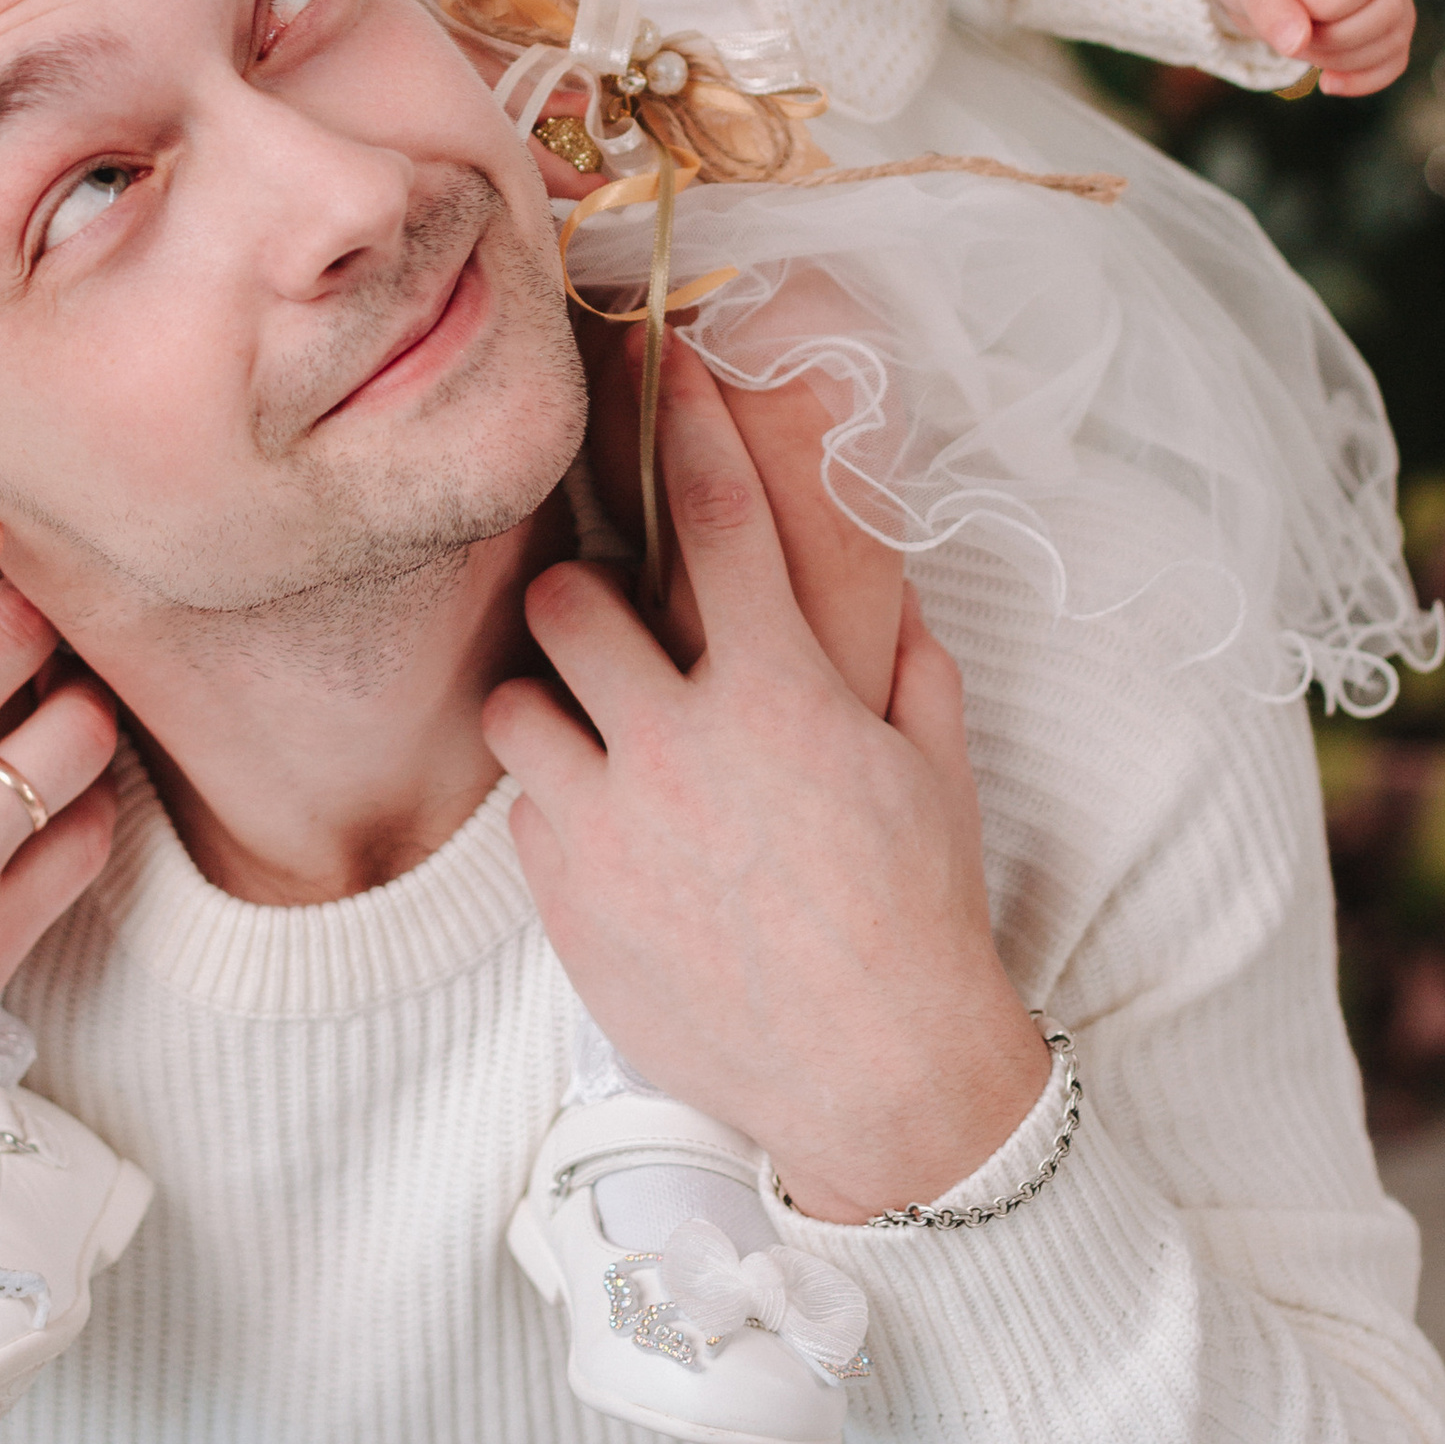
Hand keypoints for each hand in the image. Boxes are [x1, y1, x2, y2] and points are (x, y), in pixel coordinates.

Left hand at [486, 343, 1045, 1221]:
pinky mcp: (568, 903)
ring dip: (543, 704)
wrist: (878, 1082)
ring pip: (511, 708)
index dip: (689, 423)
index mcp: (779, 696)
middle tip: (607, 630)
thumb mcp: (933, 766)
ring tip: (588, 731)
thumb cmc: (919, 916)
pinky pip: (525, 815)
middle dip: (578, 600)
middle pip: (566, 604)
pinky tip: (610, 832)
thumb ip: (897, 658)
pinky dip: (557, 808)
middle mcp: (681, 747)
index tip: (668, 361)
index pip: (720, 517)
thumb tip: (880, 582)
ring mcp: (613, 828)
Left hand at [1207, 0, 1413, 95]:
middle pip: (1388, 9)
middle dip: (1332, 38)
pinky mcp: (1390, 9)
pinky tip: (1328, 82)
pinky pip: (1395, 55)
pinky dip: (1364, 77)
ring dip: (1343, 59)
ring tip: (1298, 44)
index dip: (1323, 6)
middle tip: (1287, 29)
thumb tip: (1295, 45)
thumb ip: (1267, 3)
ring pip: (1396, 35)